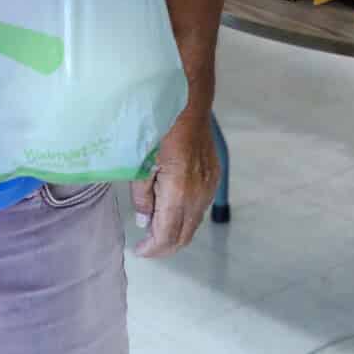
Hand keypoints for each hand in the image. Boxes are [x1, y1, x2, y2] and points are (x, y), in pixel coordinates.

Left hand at [130, 115, 219, 257]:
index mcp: (178, 192)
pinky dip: (185, 216)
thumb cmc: (158, 127)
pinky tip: (170, 209)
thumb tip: (144, 222)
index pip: (167, 236)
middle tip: (146, 247)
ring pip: (193, 223)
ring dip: (175, 232)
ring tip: (155, 228)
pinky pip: (199, 207)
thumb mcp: (139, 163)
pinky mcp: (214, 177)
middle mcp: (198, 194)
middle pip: (183, 236)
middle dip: (164, 247)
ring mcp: (209, 186)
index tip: (139, 251)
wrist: (187, 102)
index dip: (152, 249)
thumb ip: (142, 197)